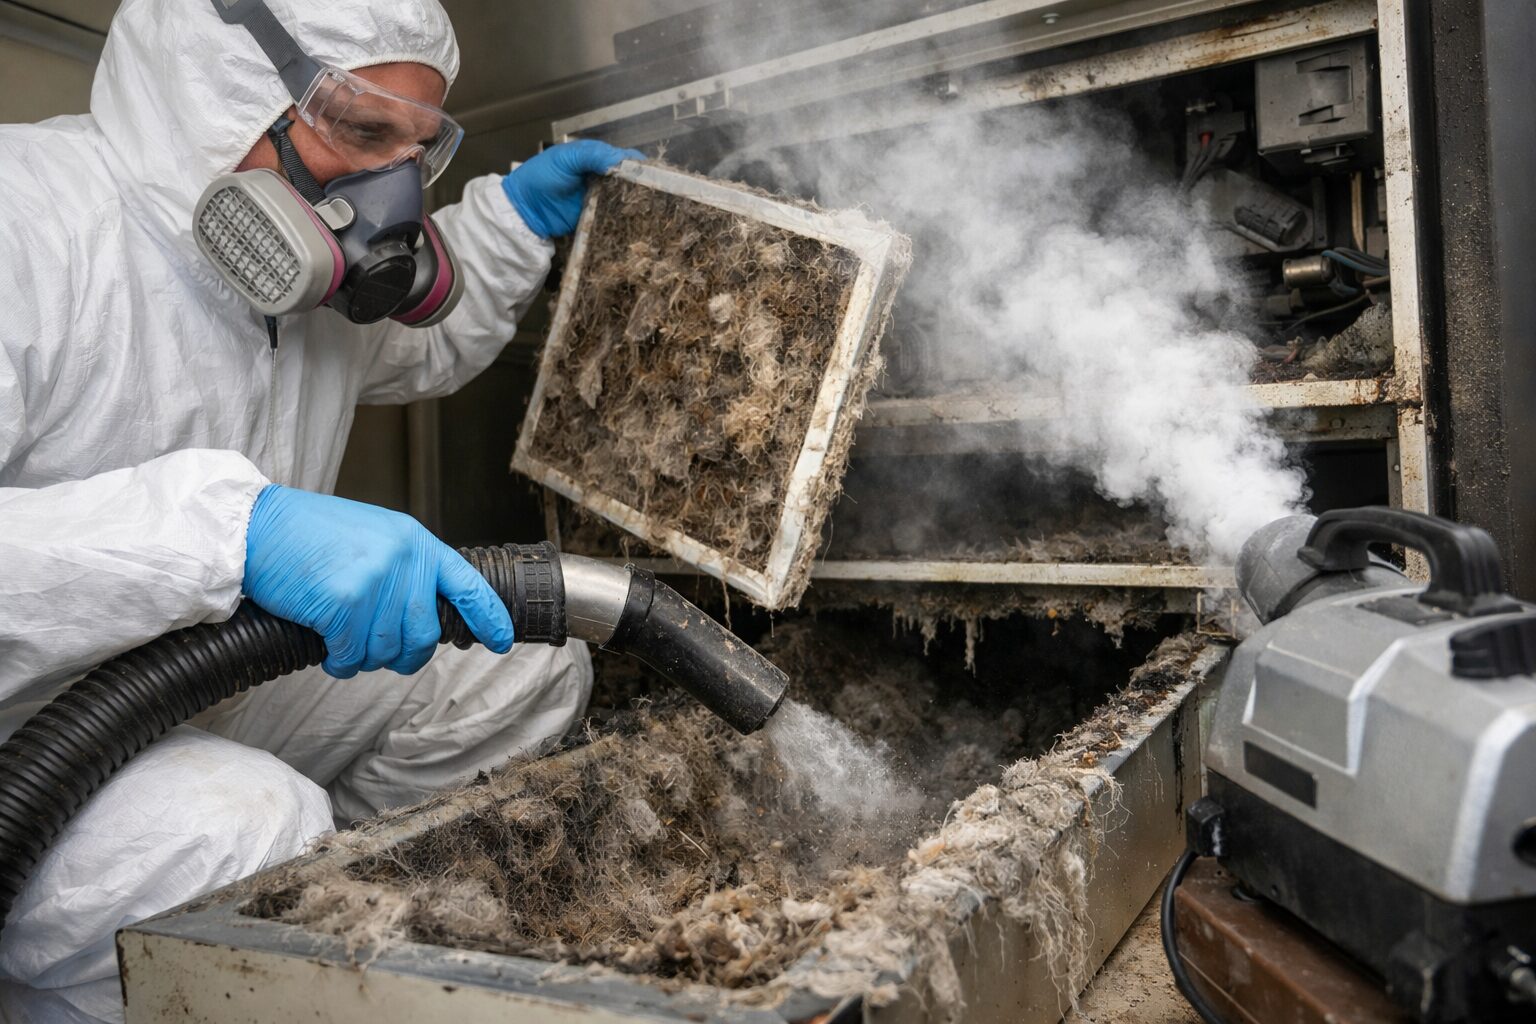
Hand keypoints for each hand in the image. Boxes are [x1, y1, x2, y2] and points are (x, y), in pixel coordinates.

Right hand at [242, 485, 513, 677]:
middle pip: (424, 635)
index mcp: (415, 541)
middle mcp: (403, 560)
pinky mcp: (345, 604)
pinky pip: (353, 655)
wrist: (256, 526)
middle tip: (376, 652)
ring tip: (343, 639)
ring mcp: (376, 582)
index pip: (467, 584)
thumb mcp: (372, 538)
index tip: (501, 640)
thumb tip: (422, 614)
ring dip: (364, 658)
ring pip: (387, 650)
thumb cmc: (307, 535)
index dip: (489, 616)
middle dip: (403, 655)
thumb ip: (403, 569)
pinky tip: (327, 645)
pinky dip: (339, 661)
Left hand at [501, 139, 643, 238]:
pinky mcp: (598, 220)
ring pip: (628, 202)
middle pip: (632, 182)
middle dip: (645, 188)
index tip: (656, 176)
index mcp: (598, 159)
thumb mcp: (566, 158)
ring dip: (639, 205)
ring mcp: (602, 201)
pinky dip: (626, 221)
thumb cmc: (542, 176)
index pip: (627, 159)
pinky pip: (617, 220)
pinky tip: (639, 224)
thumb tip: (623, 160)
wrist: (525, 208)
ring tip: (654, 211)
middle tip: (659, 197)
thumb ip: (593, 154)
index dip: (642, 166)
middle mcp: (604, 179)